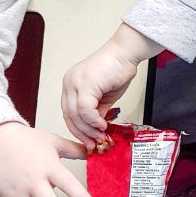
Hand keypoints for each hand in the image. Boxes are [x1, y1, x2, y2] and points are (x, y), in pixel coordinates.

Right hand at [0, 121, 88, 196]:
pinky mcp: (4, 196)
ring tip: (41, 191)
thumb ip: (75, 150)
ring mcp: (18, 191)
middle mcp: (35, 181)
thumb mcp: (53, 142)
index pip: (71, 187)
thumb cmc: (24, 140)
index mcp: (50, 167)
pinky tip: (28, 192)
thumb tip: (93, 152)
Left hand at [62, 24, 161, 149]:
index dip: (78, 129)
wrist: (126, 53)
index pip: (69, 113)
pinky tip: (103, 125)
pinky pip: (85, 110)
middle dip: (82, 133)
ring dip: (89, 129)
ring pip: (76, 115)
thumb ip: (97, 110)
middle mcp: (69, 83)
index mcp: (71, 85)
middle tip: (93, 144)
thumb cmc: (118, 69)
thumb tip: (96, 127)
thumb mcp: (104, 96)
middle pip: (69, 116)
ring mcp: (75, 83)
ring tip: (101, 136)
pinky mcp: (85, 84)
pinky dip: (94, 121)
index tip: (88, 140)